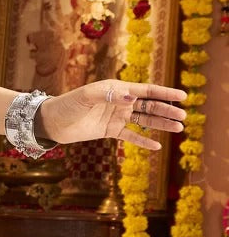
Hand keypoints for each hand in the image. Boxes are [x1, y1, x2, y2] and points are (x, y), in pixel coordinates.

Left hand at [38, 79, 186, 151]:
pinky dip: (143, 140)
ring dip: (160, 124)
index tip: (182, 96)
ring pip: (143, 120)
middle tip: (183, 117)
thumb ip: (108, 95)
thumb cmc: (68, 104)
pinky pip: (130, 136)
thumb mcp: (86, 97)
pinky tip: (157, 146)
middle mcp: (120, 102)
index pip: (146, 90)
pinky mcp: (110, 131)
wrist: (52, 122)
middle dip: (166, 111)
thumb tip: (130, 97)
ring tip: (178, 128)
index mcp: (117, 89)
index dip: (164, 93)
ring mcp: (116, 117)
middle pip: (149, 106)